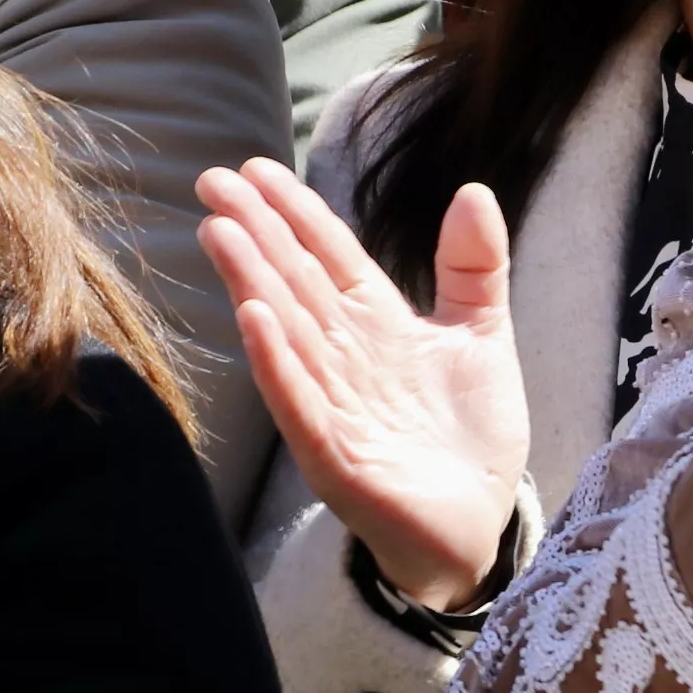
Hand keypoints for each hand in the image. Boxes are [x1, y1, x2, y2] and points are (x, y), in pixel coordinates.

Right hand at [196, 159, 530, 611]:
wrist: (480, 524)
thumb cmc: (471, 433)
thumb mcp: (481, 334)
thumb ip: (474, 266)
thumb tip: (472, 188)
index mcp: (376, 323)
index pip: (327, 254)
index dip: (293, 210)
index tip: (254, 168)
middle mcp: (345, 357)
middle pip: (295, 282)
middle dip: (254, 232)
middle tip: (211, 182)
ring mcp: (334, 405)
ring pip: (286, 332)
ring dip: (252, 283)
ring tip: (220, 231)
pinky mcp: (336, 456)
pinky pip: (300, 403)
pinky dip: (277, 362)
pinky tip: (252, 320)